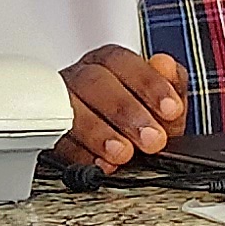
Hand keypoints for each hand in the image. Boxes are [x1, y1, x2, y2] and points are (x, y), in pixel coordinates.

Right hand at [62, 46, 188, 168]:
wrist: (127, 151)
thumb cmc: (144, 121)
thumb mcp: (165, 104)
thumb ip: (172, 84)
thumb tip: (165, 64)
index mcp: (111, 63)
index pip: (123, 61)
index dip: (148, 84)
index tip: (170, 109)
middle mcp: (83, 78)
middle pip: (94, 82)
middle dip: (125, 111)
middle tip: (151, 138)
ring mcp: (62, 105)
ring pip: (70, 109)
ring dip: (98, 132)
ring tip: (122, 153)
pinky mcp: (52, 135)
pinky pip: (59, 141)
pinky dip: (80, 154)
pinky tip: (99, 164)